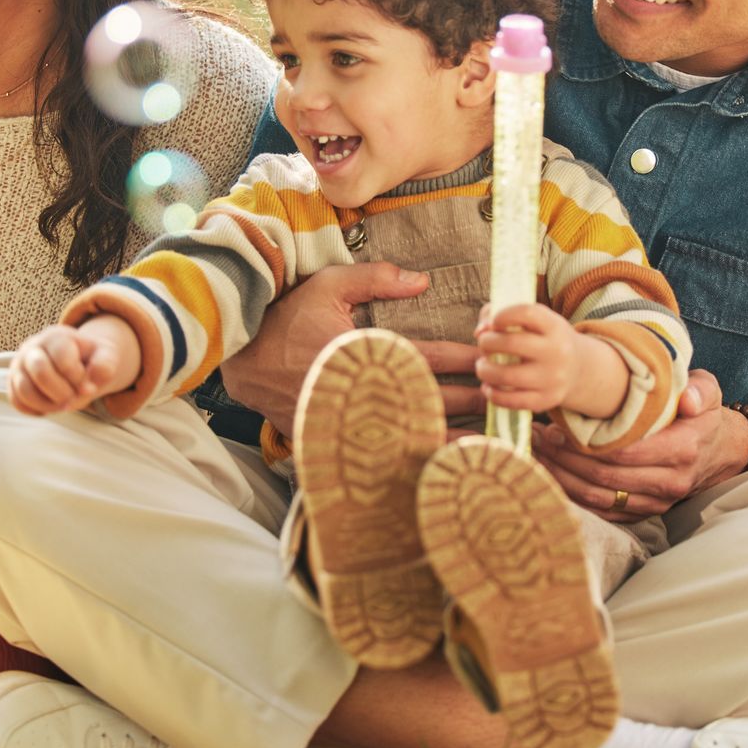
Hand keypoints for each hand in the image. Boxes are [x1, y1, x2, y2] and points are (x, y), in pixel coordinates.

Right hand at [8, 317, 138, 414]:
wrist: (76, 360)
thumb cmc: (91, 359)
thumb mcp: (106, 357)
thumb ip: (104, 367)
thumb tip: (89, 387)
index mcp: (56, 336)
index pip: (63, 359)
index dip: (78, 379)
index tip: (88, 386)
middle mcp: (32, 346)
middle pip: (40, 371)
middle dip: (61, 393)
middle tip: (74, 399)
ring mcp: (19, 364)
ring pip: (24, 389)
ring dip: (48, 404)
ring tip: (63, 404)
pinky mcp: (13, 382)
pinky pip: (17, 401)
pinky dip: (35, 410)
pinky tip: (51, 406)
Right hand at [219, 262, 482, 437]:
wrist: (242, 358)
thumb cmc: (285, 319)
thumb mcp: (328, 286)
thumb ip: (376, 279)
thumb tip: (421, 279)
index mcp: (365, 352)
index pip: (426, 359)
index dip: (463, 361)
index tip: (491, 361)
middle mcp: (361, 390)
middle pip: (429, 401)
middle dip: (470, 401)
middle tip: (506, 401)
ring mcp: (349, 419)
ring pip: (410, 435)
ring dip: (450, 438)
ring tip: (487, 445)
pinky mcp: (335, 439)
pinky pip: (382, 454)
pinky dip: (412, 461)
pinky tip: (439, 469)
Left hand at [474, 303, 580, 413]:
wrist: (578, 369)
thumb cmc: (543, 339)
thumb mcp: (533, 321)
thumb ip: (500, 316)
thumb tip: (479, 332)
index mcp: (554, 326)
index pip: (526, 313)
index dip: (502, 315)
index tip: (495, 322)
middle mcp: (557, 351)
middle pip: (511, 344)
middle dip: (486, 343)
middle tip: (483, 345)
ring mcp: (553, 378)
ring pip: (507, 375)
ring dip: (485, 371)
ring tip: (482, 367)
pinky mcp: (546, 400)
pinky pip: (512, 401)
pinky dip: (493, 394)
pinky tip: (488, 387)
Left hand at [534, 369, 747, 520]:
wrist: (721, 451)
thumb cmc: (703, 414)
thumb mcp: (708, 392)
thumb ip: (700, 390)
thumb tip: (688, 401)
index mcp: (682, 449)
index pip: (625, 451)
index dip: (586, 442)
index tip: (557, 427)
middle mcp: (669, 481)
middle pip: (604, 476)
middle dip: (565, 458)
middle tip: (537, 437)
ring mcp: (656, 502)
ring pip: (599, 497)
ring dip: (562, 478)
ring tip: (536, 454)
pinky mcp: (644, 513)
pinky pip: (602, 512)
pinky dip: (573, 497)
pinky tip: (550, 477)